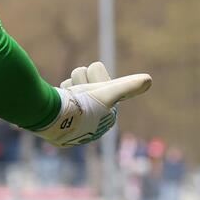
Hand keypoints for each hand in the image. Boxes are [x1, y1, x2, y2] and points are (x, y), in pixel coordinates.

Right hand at [33, 61, 151, 146]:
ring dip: (70, 86)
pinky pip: (61, 92)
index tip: (94, 95)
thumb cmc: (82, 106)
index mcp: (105, 117)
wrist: (51, 118)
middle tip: (79, 94)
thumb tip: (149, 79)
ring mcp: (72, 120)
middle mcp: (90, 121)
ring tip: (67, 98)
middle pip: (87, 78)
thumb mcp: (107, 93)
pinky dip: (60, 93)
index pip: (101, 78)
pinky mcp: (56, 119)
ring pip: (73, 82)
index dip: (97, 81)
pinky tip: (58, 101)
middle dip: (82, 81)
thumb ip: (127, 87)